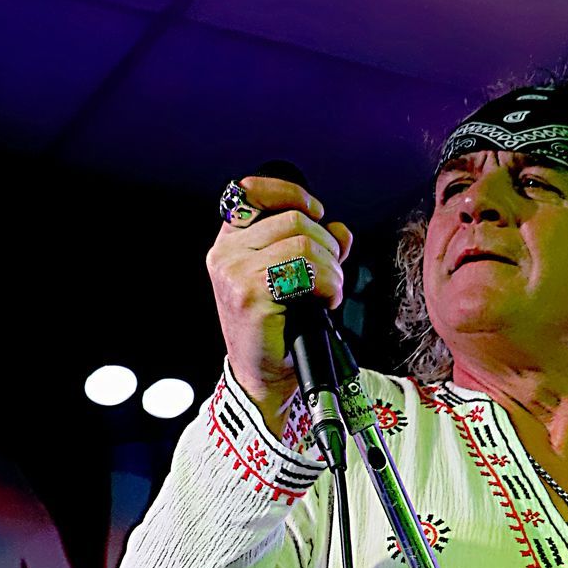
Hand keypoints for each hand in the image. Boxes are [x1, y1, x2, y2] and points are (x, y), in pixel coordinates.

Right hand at [206, 175, 352, 434]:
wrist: (264, 376)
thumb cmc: (277, 330)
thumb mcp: (293, 279)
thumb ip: (315, 247)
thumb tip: (341, 230)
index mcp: (230, 242)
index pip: (252, 191)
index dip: (291, 193)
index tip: (317, 212)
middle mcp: (226, 254)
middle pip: (292, 219)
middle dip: (326, 245)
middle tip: (331, 274)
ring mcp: (235, 274)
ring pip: (302, 243)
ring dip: (330, 268)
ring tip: (329, 291)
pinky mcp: (251, 295)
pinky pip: (304, 271)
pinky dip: (327, 284)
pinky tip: (326, 301)